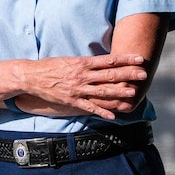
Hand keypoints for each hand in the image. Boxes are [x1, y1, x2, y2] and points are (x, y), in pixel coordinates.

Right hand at [15, 54, 147, 119]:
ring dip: (118, 92)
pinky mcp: (72, 100)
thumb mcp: (69, 59)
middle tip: (143, 74)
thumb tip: (102, 62)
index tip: (138, 58)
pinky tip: (113, 115)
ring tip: (132, 92)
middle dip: (127, 74)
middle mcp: (82, 75)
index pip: (108, 60)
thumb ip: (85, 63)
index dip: (125, 59)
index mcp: (82, 62)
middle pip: (109, 74)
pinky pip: (89, 107)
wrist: (32, 76)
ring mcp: (78, 88)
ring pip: (102, 91)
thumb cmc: (51, 66)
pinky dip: (101, 111)